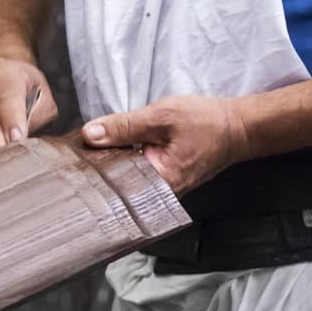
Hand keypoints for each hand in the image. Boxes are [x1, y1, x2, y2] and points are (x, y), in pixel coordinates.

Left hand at [81, 95, 250, 194]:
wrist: (238, 126)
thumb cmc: (205, 121)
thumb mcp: (162, 116)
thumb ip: (125, 126)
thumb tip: (89, 134)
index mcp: (159, 183)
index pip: (113, 182)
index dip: (91, 167)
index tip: (73, 155)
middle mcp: (159, 194)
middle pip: (117, 183)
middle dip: (97, 166)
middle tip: (75, 152)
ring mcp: (162, 189)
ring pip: (126, 177)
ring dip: (110, 162)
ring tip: (89, 150)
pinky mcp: (164, 179)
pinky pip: (136, 172)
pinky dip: (125, 161)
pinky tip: (112, 150)